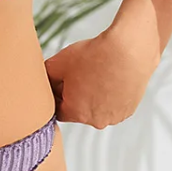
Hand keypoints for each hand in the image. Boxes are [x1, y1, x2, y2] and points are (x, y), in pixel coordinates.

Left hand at [43, 26, 157, 128]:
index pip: (57, 110)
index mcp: (76, 113)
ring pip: (96, 107)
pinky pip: (112, 103)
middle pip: (77, 109)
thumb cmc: (93, 56)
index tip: (59, 80)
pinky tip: (108, 75)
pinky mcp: (129, 108)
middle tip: (78, 73)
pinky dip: (109, 93)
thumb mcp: (58, 62)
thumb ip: (45, 76)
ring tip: (95, 72)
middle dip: (74, 94)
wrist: (129, 49)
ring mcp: (115, 116)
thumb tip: (42, 81)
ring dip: (92, 94)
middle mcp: (97, 121)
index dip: (55, 93)